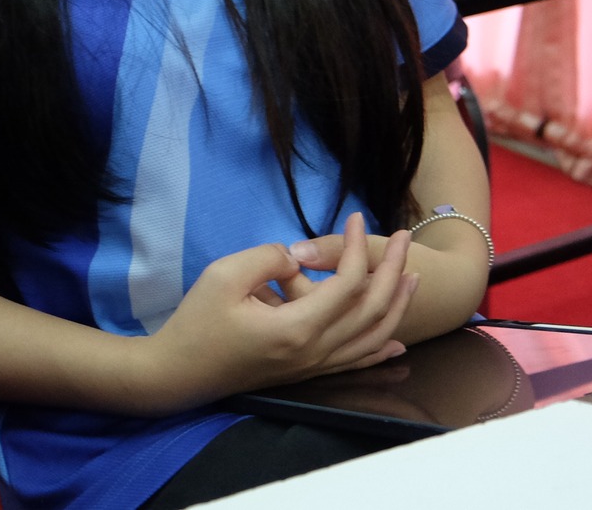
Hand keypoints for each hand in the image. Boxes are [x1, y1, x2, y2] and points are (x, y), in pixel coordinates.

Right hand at [143, 213, 418, 412]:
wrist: (180, 373)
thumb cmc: (197, 323)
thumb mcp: (223, 275)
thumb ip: (266, 258)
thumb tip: (296, 259)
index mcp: (298, 327)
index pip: (347, 283)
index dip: (357, 247)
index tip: (355, 217)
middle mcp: (316, 351)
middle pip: (372, 310)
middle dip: (393, 270)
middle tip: (403, 238)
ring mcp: (314, 366)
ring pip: (373, 338)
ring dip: (397, 306)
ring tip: (412, 278)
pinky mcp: (307, 372)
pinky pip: (356, 363)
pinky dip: (381, 349)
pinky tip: (396, 342)